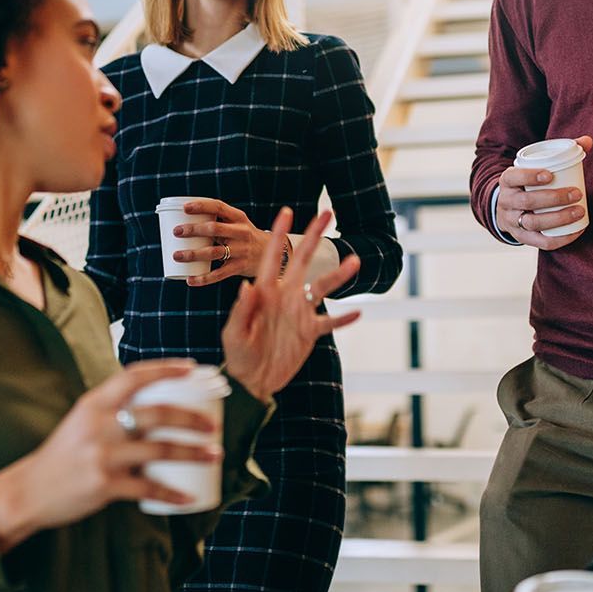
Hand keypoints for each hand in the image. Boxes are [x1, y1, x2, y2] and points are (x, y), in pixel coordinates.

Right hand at [0, 360, 220, 554]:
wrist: (29, 490)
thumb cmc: (63, 455)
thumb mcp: (81, 421)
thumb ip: (111, 410)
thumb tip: (152, 403)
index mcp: (93, 403)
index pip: (134, 377)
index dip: (166, 369)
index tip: (192, 368)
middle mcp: (99, 425)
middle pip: (157, 414)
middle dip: (192, 418)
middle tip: (213, 426)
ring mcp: (102, 455)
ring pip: (159, 450)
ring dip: (193, 452)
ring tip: (215, 454)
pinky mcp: (104, 485)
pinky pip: (148, 489)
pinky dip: (172, 494)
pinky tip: (189, 496)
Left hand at [171, 197, 282, 286]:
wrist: (274, 254)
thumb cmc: (245, 237)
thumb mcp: (238, 224)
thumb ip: (218, 223)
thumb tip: (184, 221)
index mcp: (239, 218)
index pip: (219, 207)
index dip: (201, 206)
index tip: (184, 208)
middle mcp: (241, 232)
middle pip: (214, 229)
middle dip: (193, 230)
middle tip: (176, 232)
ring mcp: (241, 250)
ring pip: (214, 252)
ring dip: (193, 254)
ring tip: (176, 255)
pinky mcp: (240, 267)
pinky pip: (219, 274)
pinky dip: (203, 278)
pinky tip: (190, 279)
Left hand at [220, 208, 362, 401]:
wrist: (252, 380)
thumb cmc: (238, 353)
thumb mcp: (234, 333)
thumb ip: (242, 310)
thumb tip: (246, 286)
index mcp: (264, 291)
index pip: (272, 257)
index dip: (278, 234)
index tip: (286, 211)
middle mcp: (285, 296)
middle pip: (303, 261)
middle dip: (313, 237)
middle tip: (327, 213)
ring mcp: (300, 312)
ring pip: (322, 288)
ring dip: (338, 275)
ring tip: (355, 261)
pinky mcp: (310, 332)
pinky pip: (330, 322)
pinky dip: (344, 318)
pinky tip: (358, 312)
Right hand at [495, 134, 592, 250]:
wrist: (507, 207)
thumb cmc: (528, 183)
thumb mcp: (534, 167)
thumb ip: (560, 153)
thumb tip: (588, 140)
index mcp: (507, 181)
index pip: (513, 177)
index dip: (529, 176)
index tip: (550, 175)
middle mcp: (506, 202)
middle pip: (527, 201)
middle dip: (553, 198)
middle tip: (577, 193)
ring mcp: (512, 222)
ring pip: (533, 223)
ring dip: (558, 218)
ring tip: (579, 211)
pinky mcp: (522, 238)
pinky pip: (540, 242)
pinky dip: (560, 239)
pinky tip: (576, 231)